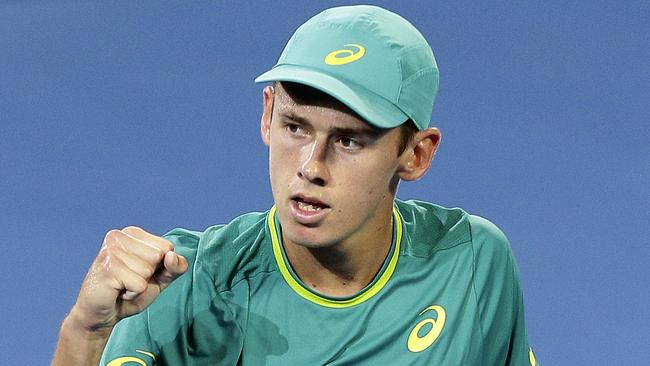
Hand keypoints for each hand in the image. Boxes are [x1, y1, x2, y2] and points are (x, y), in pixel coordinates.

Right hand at [69, 226, 187, 332]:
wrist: (100, 314)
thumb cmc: (130, 291)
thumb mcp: (161, 278)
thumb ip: (176, 267)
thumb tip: (172, 256)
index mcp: (132, 233)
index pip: (167, 247)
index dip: (159, 266)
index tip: (139, 272)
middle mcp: (118, 237)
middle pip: (159, 256)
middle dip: (149, 275)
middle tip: (129, 280)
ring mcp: (111, 251)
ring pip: (148, 271)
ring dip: (139, 286)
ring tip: (122, 285)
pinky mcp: (108, 269)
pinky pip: (139, 285)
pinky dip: (132, 294)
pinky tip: (118, 291)